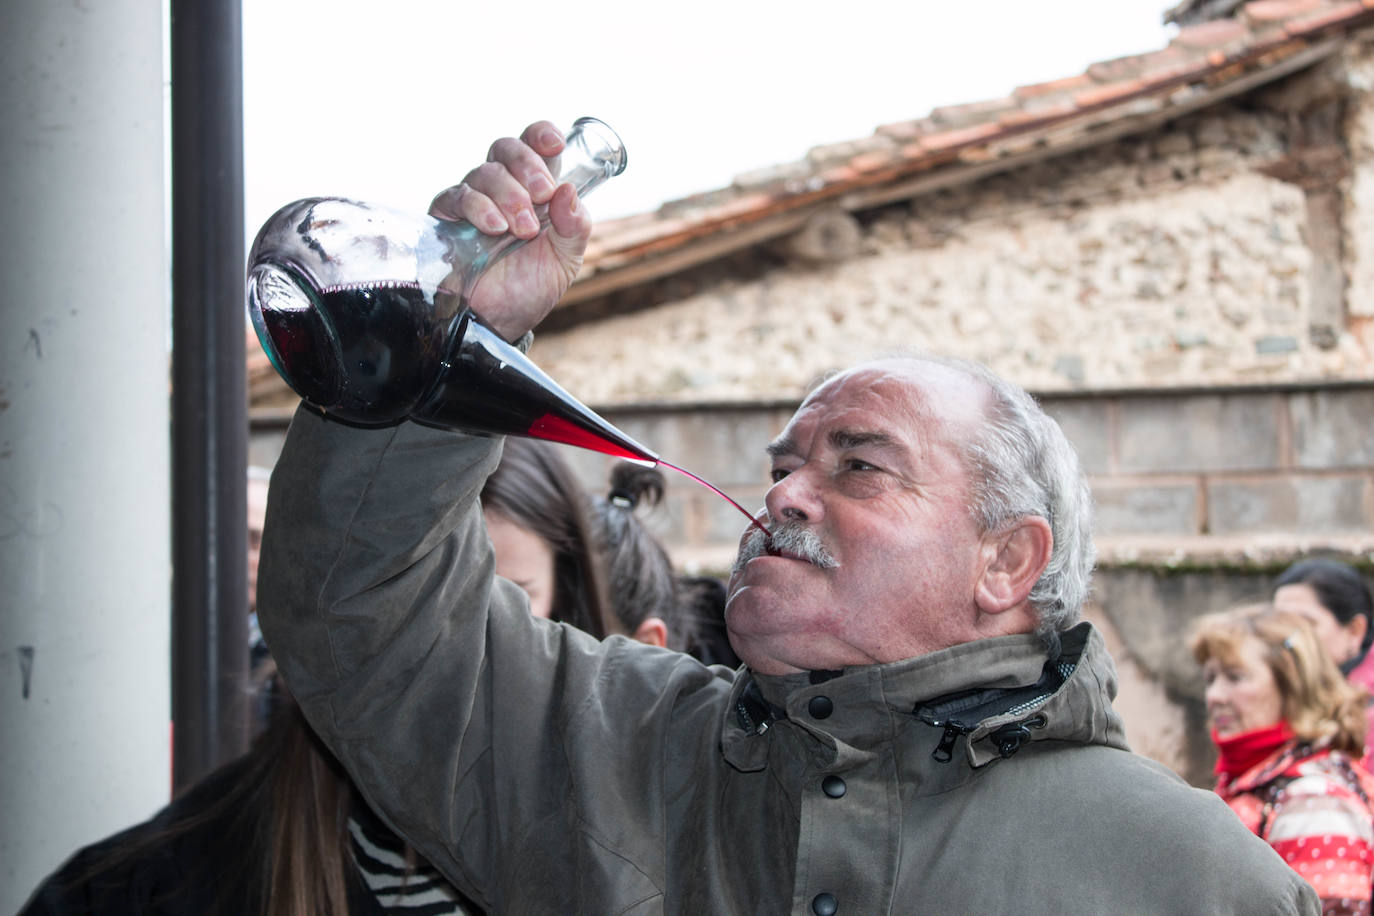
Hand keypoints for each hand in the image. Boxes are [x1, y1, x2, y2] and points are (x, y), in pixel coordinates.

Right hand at [429, 121, 592, 341]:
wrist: (499, 322)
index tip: (554, 145)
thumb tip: (568, 190)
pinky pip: (458, 196)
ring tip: (521, 229)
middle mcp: (503, 188)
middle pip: (506, 148)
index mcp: (535, 189)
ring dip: (508, 196)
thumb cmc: (531, 288)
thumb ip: (576, 227)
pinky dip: (480, 207)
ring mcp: (474, 201)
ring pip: (485, 172)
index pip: (535, 144)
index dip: (541, 135)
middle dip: (528, 166)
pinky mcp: (448, 219)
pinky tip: (495, 228)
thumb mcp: (566, 260)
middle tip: (541, 195)